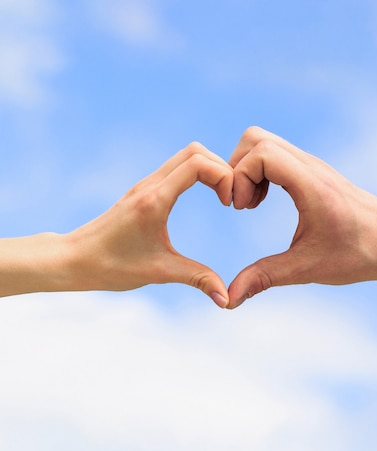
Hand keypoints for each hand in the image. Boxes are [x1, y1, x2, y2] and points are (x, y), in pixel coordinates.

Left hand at [67, 142, 232, 307]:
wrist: (73, 259)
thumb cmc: (110, 266)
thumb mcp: (159, 272)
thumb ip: (197, 279)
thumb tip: (226, 299)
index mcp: (155, 199)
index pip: (198, 164)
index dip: (224, 177)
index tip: (228, 205)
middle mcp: (150, 185)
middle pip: (195, 151)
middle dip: (222, 169)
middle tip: (230, 198)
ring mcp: (145, 185)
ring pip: (185, 156)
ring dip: (210, 169)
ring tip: (221, 197)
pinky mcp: (143, 191)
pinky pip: (176, 167)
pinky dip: (197, 173)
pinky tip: (204, 197)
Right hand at [227, 127, 376, 307]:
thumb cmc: (357, 253)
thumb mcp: (307, 268)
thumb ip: (265, 278)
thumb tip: (230, 299)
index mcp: (310, 185)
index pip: (261, 153)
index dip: (240, 177)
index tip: (241, 209)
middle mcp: (309, 166)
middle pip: (255, 138)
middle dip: (236, 168)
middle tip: (241, 204)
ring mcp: (310, 164)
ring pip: (263, 142)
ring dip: (247, 169)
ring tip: (251, 204)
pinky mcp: (310, 170)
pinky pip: (274, 154)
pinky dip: (259, 171)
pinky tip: (264, 201)